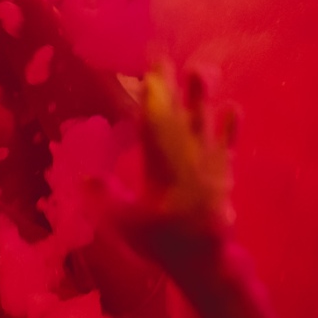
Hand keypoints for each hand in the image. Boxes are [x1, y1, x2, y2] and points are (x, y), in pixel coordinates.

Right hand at [111, 65, 237, 254]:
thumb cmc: (162, 242)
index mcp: (161, 164)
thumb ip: (106, 197)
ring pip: (204, 123)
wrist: (206, 261)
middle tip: (165, 56)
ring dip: (202, 96)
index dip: (151, 92)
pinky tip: (233, 108)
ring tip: (202, 67)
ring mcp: (209, 164)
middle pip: (178, 114)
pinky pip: (226, 145)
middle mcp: (188, 157)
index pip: (154, 120)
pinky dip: (229, 126)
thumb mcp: (125, 222)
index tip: (147, 68)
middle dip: (171, 84)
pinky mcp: (223, 174)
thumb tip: (84, 175)